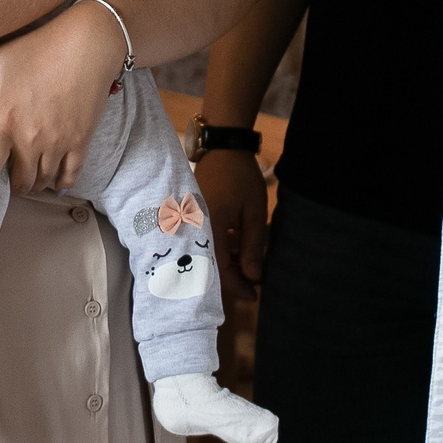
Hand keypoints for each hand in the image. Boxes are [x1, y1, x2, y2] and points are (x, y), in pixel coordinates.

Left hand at [0, 1, 128, 204]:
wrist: (89, 44)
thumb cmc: (40, 46)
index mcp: (5, 120)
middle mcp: (31, 137)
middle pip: (18, 183)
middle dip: (11, 186)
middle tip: (8, 176)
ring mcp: (58, 142)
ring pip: (42, 183)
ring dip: (34, 184)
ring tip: (30, 173)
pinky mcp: (81, 141)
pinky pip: (69, 177)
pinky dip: (60, 183)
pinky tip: (56, 179)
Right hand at [196, 147, 269, 301]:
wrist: (223, 148)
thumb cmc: (241, 178)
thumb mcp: (254, 213)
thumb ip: (252, 246)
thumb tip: (252, 277)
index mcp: (206, 228)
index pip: (218, 270)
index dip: (237, 286)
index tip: (254, 294)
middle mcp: (192, 228)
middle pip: (207, 267)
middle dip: (229, 280)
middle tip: (250, 286)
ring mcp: (188, 222)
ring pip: (204, 255)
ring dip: (223, 266)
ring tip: (246, 269)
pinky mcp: (189, 217)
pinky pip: (202, 242)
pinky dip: (217, 251)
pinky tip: (233, 253)